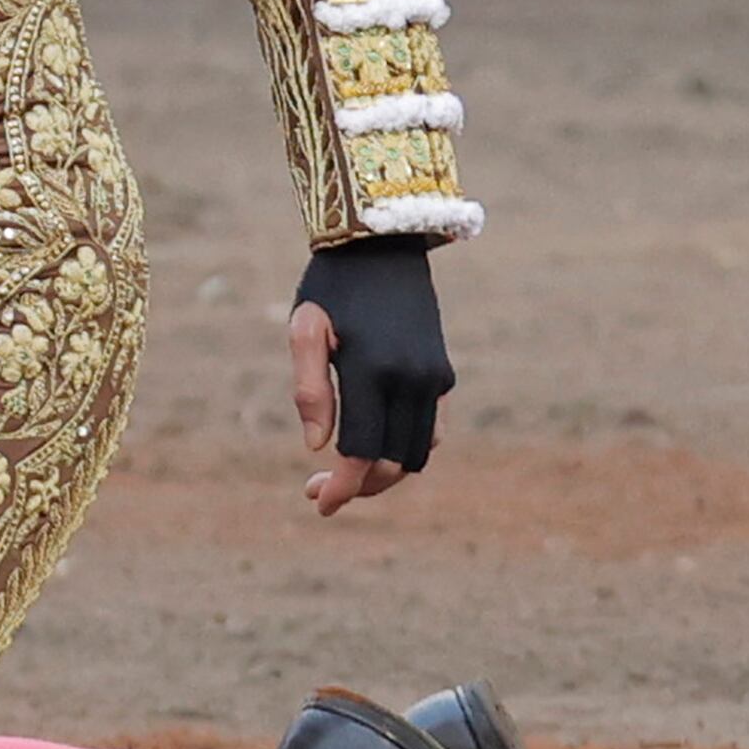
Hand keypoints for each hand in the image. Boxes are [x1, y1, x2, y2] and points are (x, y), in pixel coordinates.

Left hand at [288, 237, 451, 516]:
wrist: (385, 245)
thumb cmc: (333, 286)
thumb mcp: (305, 328)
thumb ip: (310, 388)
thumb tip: (317, 447)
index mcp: (373, 371)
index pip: (363, 452)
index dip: (342, 486)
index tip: (318, 503)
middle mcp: (412, 381)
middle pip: (394, 463)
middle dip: (358, 486)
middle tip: (316, 490)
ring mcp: (434, 379)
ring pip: (418, 453)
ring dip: (384, 474)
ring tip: (342, 474)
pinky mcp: (444, 375)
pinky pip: (432, 431)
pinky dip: (405, 449)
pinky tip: (372, 447)